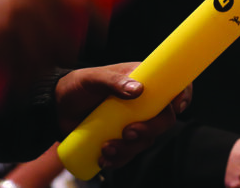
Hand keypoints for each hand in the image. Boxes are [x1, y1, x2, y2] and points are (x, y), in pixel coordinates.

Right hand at [0, 0, 88, 81]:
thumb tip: (73, 1)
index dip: (96, 13)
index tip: (102, 29)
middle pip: (65, 33)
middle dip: (67, 50)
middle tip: (63, 57)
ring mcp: (13, 19)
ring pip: (46, 54)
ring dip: (44, 68)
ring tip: (36, 72)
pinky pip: (22, 69)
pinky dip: (24, 81)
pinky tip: (19, 83)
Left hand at [54, 63, 192, 169]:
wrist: (56, 109)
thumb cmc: (77, 86)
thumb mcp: (92, 78)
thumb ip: (113, 81)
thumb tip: (138, 89)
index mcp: (143, 80)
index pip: (173, 85)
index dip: (183, 94)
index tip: (177, 106)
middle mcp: (144, 102)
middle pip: (165, 119)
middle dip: (151, 129)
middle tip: (129, 132)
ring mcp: (134, 122)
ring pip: (147, 140)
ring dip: (130, 148)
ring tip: (105, 149)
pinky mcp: (122, 139)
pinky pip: (130, 154)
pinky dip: (119, 160)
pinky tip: (103, 159)